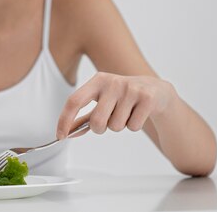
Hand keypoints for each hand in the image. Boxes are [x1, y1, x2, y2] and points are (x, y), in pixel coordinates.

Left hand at [56, 72, 176, 138]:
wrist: (156, 91)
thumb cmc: (123, 98)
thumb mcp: (102, 102)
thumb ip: (84, 117)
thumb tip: (66, 132)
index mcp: (98, 80)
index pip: (74, 101)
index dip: (65, 120)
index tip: (60, 135)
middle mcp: (113, 82)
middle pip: (96, 121)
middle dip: (100, 128)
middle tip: (109, 120)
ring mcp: (131, 89)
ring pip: (116, 126)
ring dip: (120, 126)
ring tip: (127, 113)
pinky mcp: (147, 98)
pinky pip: (133, 126)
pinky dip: (134, 125)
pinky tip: (139, 113)